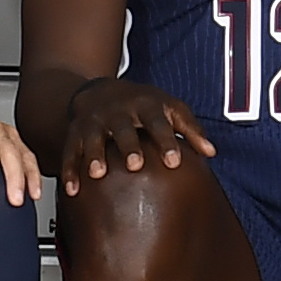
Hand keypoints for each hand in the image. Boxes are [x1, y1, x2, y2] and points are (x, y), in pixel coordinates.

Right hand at [51, 77, 210, 193]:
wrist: (101, 90)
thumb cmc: (143, 105)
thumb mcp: (170, 108)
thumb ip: (190, 129)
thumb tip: (211, 152)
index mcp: (145, 105)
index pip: (157, 122)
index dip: (166, 141)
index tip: (174, 163)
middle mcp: (117, 112)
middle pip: (123, 128)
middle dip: (128, 145)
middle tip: (136, 165)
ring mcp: (94, 122)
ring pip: (93, 138)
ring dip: (94, 155)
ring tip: (97, 173)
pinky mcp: (75, 133)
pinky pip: (70, 151)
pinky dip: (69, 170)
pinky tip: (71, 190)